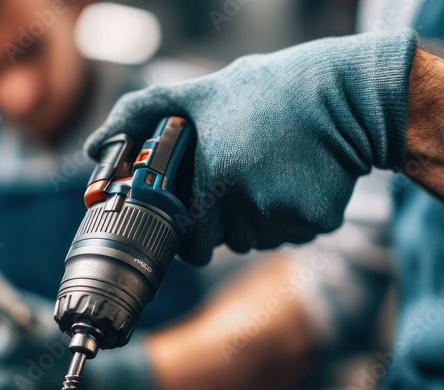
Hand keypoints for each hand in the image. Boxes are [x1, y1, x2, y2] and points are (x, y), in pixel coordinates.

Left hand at [86, 32, 416, 264]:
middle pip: (223, 243)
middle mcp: (249, 207)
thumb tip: (97, 144)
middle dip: (224, 222)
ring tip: (270, 172)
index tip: (197, 209)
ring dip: (257, 219)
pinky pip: (291, 235)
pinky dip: (291, 217)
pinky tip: (296, 180)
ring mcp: (285, 218)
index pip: (189, 240)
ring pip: (257, 240)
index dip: (189, 228)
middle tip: (239, 179)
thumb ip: (142, 115)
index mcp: (215, 179)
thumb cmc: (269, 92)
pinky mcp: (316, 223)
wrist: (347, 95)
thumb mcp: (202, 92)